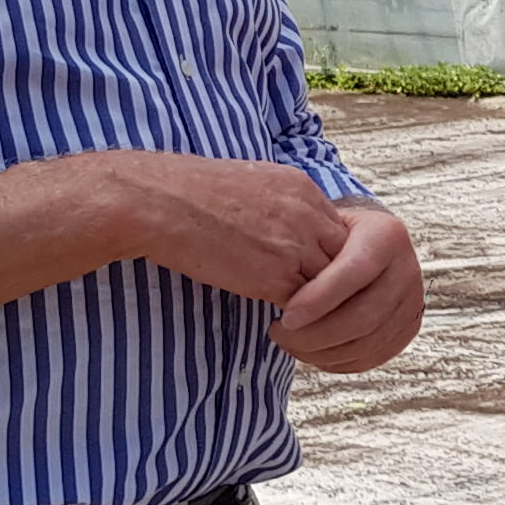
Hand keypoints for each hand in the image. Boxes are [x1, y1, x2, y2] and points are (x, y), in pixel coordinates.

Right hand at [93, 150, 357, 305]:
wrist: (161, 202)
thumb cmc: (191, 193)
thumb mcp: (252, 182)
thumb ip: (281, 205)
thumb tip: (287, 228)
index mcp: (303, 188)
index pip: (337, 229)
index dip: (325, 252)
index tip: (311, 269)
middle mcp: (307, 215)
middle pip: (343, 257)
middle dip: (331, 279)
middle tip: (319, 301)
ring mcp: (295, 246)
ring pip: (328, 285)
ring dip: (316, 301)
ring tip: (301, 316)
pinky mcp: (276, 277)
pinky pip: (305, 305)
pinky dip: (298, 316)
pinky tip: (282, 322)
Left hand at [272, 201, 423, 372]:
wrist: (367, 244)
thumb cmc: (334, 236)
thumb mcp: (322, 227)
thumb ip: (309, 251)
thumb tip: (278, 283)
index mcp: (387, 236)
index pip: (355, 272)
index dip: (319, 300)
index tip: (286, 317)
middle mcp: (407, 269)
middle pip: (364, 316)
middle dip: (316, 334)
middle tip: (279, 333)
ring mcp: (412, 302)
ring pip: (367, 342)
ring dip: (322, 352)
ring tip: (290, 344)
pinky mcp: (408, 328)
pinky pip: (373, 356)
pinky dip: (338, 362)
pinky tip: (312, 352)